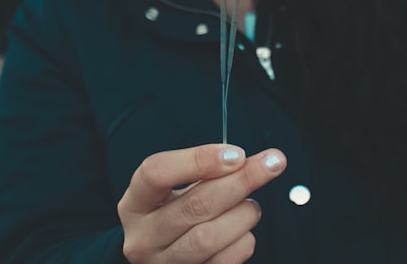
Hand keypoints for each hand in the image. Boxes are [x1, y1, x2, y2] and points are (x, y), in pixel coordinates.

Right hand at [117, 144, 286, 263]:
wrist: (164, 256)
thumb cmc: (174, 213)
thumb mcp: (175, 190)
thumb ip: (204, 173)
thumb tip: (248, 162)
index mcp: (135, 203)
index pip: (156, 172)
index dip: (198, 159)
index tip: (236, 153)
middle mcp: (142, 237)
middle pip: (193, 205)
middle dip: (240, 181)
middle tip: (271, 164)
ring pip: (209, 237)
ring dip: (243, 214)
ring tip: (251, 205)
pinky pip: (223, 262)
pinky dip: (243, 241)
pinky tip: (243, 230)